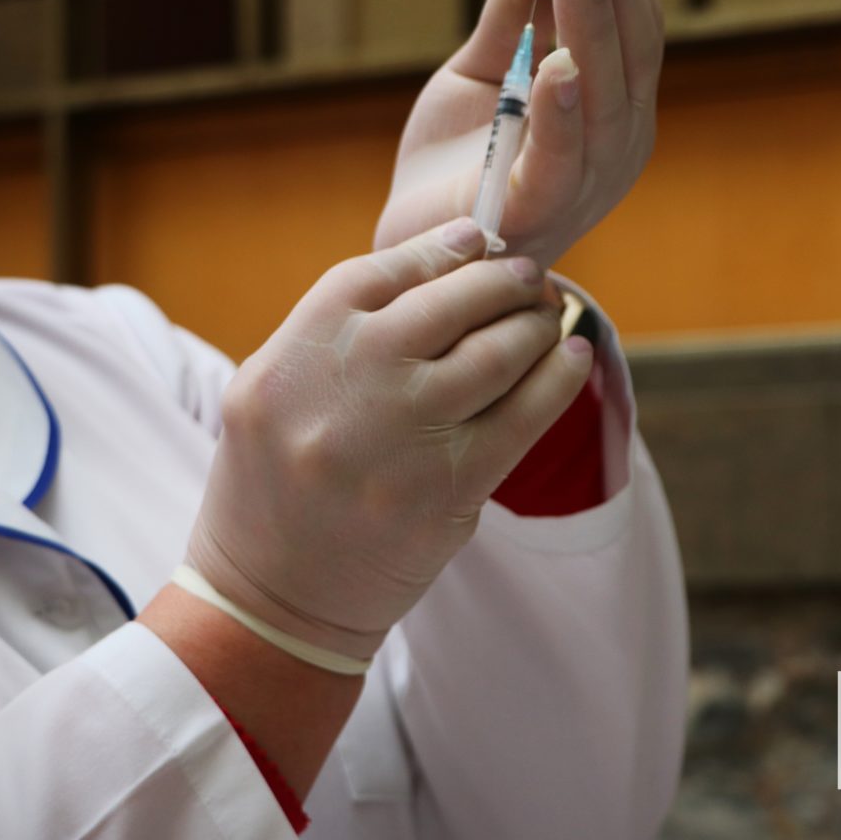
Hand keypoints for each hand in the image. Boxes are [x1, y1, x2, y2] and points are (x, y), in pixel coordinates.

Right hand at [186, 218, 593, 660]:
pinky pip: (524, 417)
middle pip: (446, 304)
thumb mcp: (269, 394)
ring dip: (533, 325)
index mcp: (291, 358)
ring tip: (546, 317)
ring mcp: (401, 438)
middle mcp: (346, 386)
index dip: (437, 251)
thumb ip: (335, 335)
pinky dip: (557, 380)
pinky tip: (572, 359)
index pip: (377, 275)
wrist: (270, 601)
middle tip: (527, 278)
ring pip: (494, 353)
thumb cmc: (274, 488)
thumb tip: (442, 268)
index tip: (477, 240)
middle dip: (499, 281)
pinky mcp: (449, 488)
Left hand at [375, 0, 664, 269]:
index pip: (627, 18)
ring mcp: (589, 183)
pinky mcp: (542, 217)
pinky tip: (553, 63)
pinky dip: (561, 114)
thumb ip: (509, 12)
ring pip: (603, 95)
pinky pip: (561, 162)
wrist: (419, 259)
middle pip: (626, 45)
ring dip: (590, 22)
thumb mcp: (481, 72)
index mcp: (614, 105)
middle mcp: (619, 143)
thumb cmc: (457, 167)